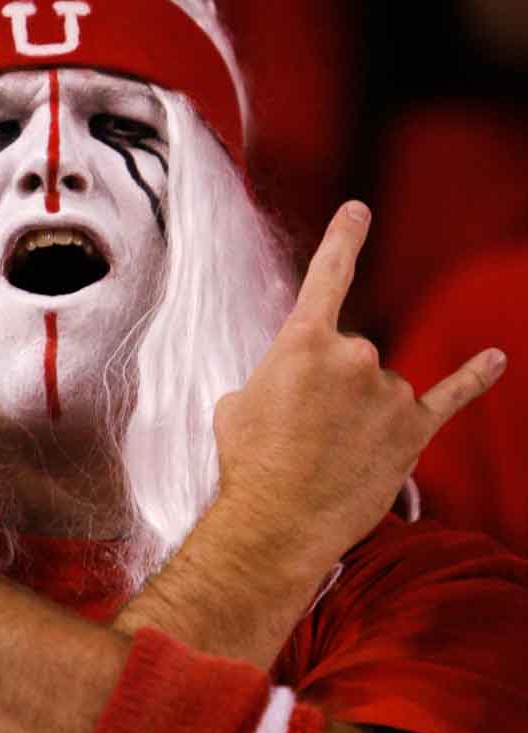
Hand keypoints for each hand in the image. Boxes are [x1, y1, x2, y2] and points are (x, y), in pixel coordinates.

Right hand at [213, 202, 505, 575]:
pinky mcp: (413, 430)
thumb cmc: (249, 464)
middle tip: (301, 436)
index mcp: (303, 340)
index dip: (344, 239)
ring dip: (360, 416)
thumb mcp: (236, 405)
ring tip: (328, 457)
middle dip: (330, 392)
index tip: (359, 211)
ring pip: (381, 388)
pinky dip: (475, 376)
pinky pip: (450, 396)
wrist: (277, 522)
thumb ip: (271, 379)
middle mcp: (354, 354)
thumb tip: (290, 389)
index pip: (328, 276)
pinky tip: (496, 360)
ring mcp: (389, 391)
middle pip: (351, 355)